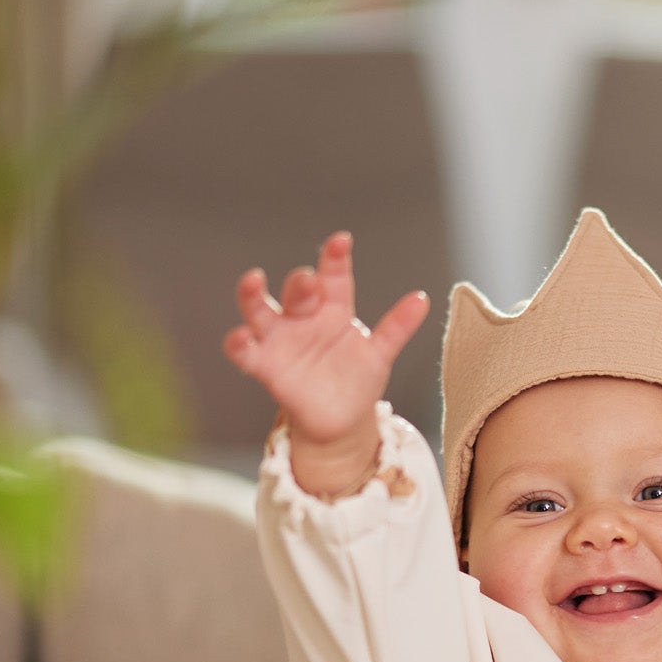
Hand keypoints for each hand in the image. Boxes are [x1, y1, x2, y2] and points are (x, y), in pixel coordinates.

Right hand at [223, 231, 431, 497]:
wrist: (340, 420)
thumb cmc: (357, 378)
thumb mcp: (380, 353)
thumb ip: (397, 327)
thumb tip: (423, 298)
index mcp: (333, 309)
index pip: (334, 278)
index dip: (335, 259)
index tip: (341, 241)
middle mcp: (303, 318)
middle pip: (298, 292)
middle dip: (301, 282)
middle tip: (308, 278)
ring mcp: (280, 340)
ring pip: (260, 311)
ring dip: (253, 295)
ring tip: (253, 280)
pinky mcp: (264, 365)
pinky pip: (245, 352)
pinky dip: (237, 344)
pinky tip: (239, 338)